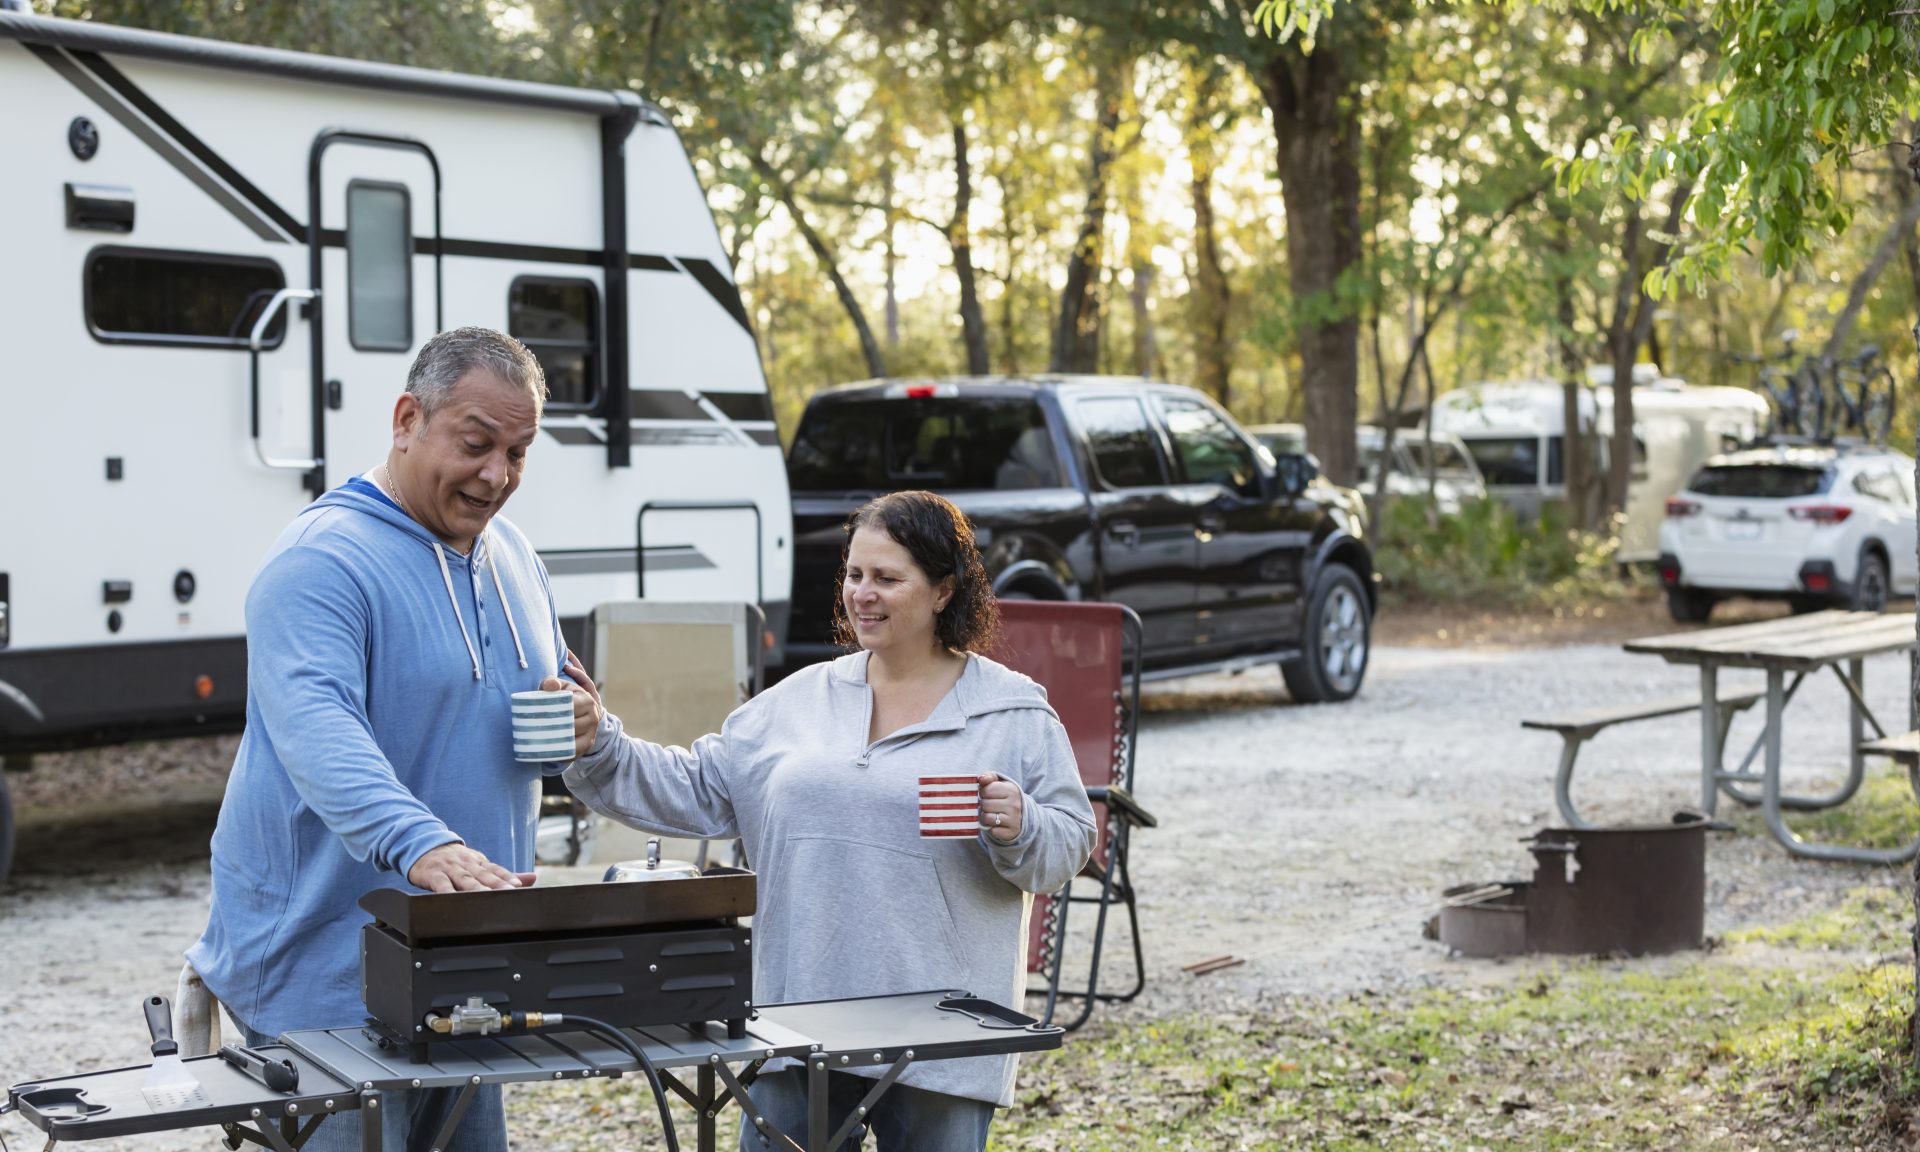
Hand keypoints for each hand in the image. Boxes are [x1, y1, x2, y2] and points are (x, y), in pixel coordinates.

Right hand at [408, 842, 522, 892]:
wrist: (424, 846)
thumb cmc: (455, 861)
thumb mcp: (479, 864)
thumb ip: (503, 874)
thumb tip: (533, 878)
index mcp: (480, 862)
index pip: (496, 870)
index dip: (507, 877)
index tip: (519, 886)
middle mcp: (467, 864)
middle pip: (483, 875)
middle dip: (496, 884)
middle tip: (509, 892)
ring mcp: (450, 868)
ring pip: (465, 879)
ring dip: (475, 887)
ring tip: (486, 896)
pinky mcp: (433, 874)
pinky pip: (441, 884)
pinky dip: (446, 891)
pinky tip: (451, 899)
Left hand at [544, 650, 604, 756]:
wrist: (581, 713)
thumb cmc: (565, 698)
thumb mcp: (561, 687)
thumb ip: (553, 682)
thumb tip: (549, 686)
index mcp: (587, 701)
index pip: (568, 707)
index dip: (551, 710)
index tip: (536, 713)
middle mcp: (593, 717)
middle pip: (569, 725)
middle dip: (550, 727)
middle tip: (532, 728)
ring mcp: (591, 733)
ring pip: (569, 740)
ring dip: (553, 741)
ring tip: (536, 739)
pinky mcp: (586, 746)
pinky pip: (571, 752)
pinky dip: (558, 753)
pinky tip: (545, 750)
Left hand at [978, 772, 1023, 842]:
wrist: (1021, 815)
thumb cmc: (1004, 797)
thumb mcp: (999, 783)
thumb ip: (989, 777)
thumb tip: (980, 779)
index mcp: (1012, 790)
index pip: (986, 790)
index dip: (983, 793)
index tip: (988, 794)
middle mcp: (1015, 805)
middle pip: (984, 804)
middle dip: (983, 805)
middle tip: (990, 805)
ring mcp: (1014, 819)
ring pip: (986, 818)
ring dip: (985, 817)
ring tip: (992, 814)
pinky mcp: (1011, 832)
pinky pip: (992, 831)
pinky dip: (991, 828)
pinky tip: (997, 824)